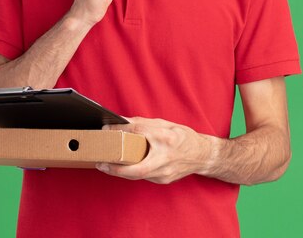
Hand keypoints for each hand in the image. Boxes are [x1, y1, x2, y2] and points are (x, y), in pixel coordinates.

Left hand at [97, 117, 213, 183]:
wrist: (201, 155)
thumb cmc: (183, 137)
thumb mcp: (164, 124)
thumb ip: (143, 123)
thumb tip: (122, 121)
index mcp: (166, 137)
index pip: (139, 131)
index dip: (120, 129)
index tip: (106, 128)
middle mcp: (166, 157)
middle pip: (137, 167)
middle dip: (116, 168)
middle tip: (101, 163)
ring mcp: (165, 172)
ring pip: (138, 175)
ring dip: (120, 171)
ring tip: (105, 165)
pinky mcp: (163, 180)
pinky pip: (143, 176)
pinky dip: (131, 172)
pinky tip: (122, 167)